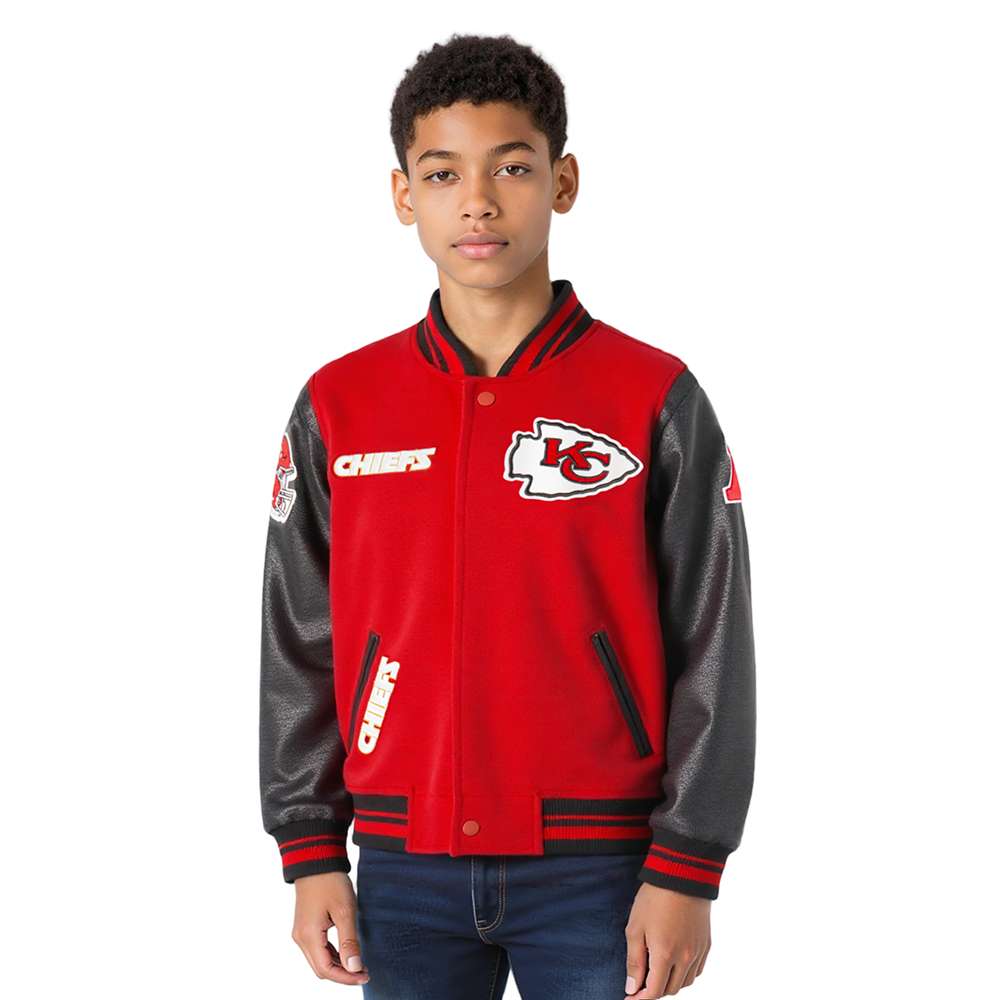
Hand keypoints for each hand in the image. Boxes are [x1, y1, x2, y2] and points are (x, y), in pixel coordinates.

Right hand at [292, 871, 370, 985]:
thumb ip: (349, 942)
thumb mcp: (344, 911)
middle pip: (320, 969)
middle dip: (342, 974)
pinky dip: (332, 954)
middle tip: (364, 971)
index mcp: (308, 936)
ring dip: (338, 965)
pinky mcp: (305, 926)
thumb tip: (354, 968)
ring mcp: (301, 932)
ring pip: (318, 960)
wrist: (317, 860)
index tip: (365, 975)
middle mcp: (300, 938)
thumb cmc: (330, 882)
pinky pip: (317, 949)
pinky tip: (347, 951)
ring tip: (359, 962)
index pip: (326, 970)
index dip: (346, 978)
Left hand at [623, 883, 710, 996]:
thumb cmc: (654, 898)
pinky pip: (697, 971)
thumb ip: (634, 961)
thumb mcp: (635, 927)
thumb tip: (632, 988)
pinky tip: (675, 965)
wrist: (682, 875)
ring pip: (685, 983)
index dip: (640, 999)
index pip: (654, 992)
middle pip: (670, 989)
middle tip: (640, 982)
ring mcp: (698, 952)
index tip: (630, 998)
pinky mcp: (706, 944)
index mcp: (665, 955)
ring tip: (656, 973)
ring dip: (670, 984)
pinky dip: (685, 974)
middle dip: (654, 991)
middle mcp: (685, 958)